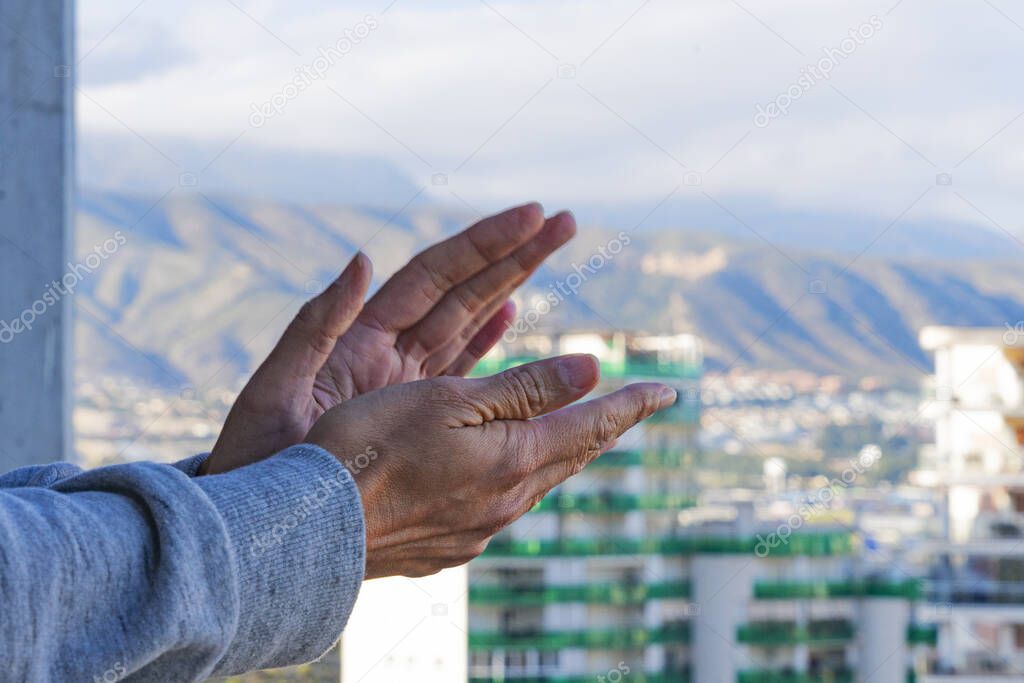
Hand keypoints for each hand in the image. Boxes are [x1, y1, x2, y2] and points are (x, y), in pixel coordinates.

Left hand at [204, 203, 575, 473]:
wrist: (262, 528)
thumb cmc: (256, 463)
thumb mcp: (276, 391)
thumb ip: (315, 326)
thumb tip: (360, 260)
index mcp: (359, 339)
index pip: (434, 276)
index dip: (484, 244)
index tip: (532, 216)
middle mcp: (386, 352)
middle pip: (462, 291)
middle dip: (512, 255)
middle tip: (563, 222)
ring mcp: (402, 383)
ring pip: (468, 324)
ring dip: (508, 288)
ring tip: (549, 251)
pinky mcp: (411, 417)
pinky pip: (458, 373)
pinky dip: (484, 341)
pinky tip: (511, 316)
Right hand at [305, 354, 676, 578]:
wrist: (311, 532)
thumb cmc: (372, 450)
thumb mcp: (451, 402)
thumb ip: (525, 389)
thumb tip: (593, 369)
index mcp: (515, 460)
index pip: (592, 426)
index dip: (631, 405)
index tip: (669, 390)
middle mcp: (507, 502)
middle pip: (572, 457)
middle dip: (604, 428)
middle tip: (632, 408)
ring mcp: (478, 530)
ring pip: (538, 483)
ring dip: (563, 453)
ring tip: (576, 434)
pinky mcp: (449, 546)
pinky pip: (502, 505)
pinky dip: (518, 477)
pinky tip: (505, 475)